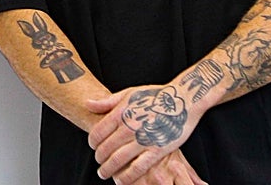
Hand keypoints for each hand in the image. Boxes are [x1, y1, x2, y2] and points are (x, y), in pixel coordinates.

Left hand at [86, 85, 201, 183]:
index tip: (93, 146)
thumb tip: (88, 104)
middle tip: (98, 162)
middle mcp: (129, 127)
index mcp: (121, 113)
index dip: (92, 143)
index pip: (97, 133)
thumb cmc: (154, 95)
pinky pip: (137, 168)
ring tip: (104, 173)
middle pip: (105, 149)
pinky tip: (120, 180)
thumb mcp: (129, 93)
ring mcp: (143, 140)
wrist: (182, 100)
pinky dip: (126, 177)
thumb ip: (107, 102)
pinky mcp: (156, 151)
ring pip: (118, 160)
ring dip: (108, 170)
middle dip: (99, 158)